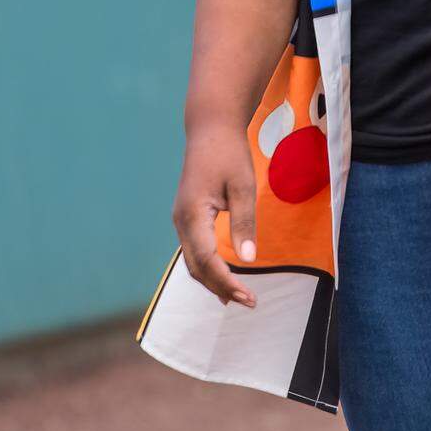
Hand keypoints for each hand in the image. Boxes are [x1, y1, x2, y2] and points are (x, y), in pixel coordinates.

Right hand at [171, 121, 258, 309]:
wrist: (210, 129)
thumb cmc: (229, 154)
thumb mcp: (243, 187)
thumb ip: (244, 223)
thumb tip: (248, 259)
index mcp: (192, 214)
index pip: (207, 260)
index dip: (227, 282)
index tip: (248, 297)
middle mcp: (180, 221)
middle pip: (196, 267)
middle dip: (221, 287)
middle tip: (250, 302)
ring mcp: (181, 219)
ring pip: (193, 260)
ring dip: (214, 280)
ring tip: (239, 297)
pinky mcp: (187, 217)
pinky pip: (195, 249)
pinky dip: (208, 267)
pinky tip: (224, 276)